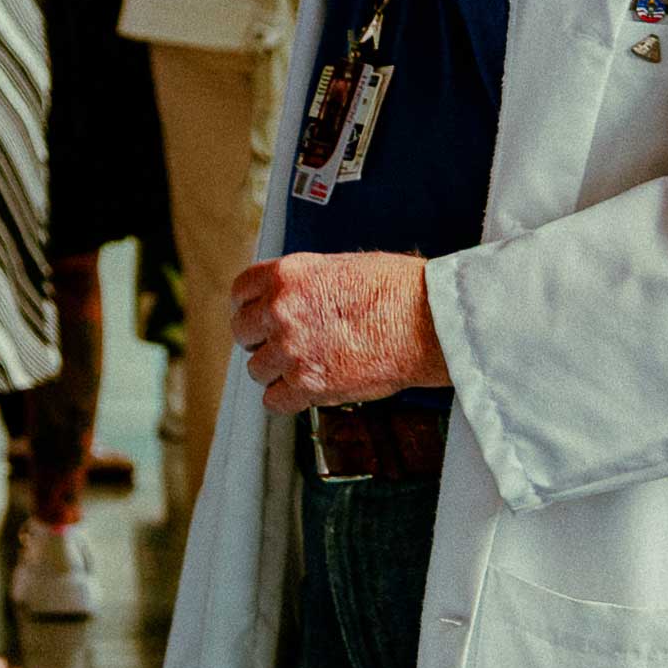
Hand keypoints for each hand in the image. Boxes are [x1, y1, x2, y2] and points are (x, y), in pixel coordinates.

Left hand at [230, 252, 446, 411]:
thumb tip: (294, 298)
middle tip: (283, 342)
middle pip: (243, 332)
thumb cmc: (398, 291)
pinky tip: (304, 390)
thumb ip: (306, 283)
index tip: (257, 314)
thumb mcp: (342, 266)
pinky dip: (286, 399)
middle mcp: (282, 310)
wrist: (427, 322)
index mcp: (288, 274)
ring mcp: (292, 349)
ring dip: (275, 370)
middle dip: (261, 338)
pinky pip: (274, 401)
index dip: (249, 305)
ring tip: (302, 366)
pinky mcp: (308, 385)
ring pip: (256, 369)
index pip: (241, 290)